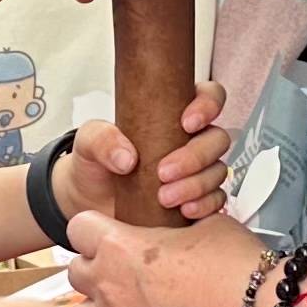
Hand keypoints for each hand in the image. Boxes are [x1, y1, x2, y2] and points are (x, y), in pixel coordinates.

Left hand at [56, 82, 233, 223]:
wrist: (91, 202)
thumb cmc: (96, 163)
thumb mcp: (88, 143)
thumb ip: (101, 139)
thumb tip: (127, 158)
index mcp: (173, 113)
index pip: (208, 95)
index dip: (207, 104)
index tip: (187, 122)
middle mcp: (190, 140)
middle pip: (217, 138)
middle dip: (196, 156)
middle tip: (164, 172)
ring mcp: (196, 171)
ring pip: (218, 171)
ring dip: (196, 184)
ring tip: (165, 198)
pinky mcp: (197, 198)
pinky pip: (217, 199)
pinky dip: (205, 205)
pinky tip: (185, 211)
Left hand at [61, 212, 270, 306]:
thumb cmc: (239, 266)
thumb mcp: (204, 224)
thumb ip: (171, 227)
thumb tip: (170, 229)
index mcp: (120, 246)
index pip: (78, 227)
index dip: (94, 227)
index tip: (107, 232)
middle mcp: (111, 286)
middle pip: (75, 268)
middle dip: (94, 265)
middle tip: (120, 266)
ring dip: (96, 303)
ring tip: (124, 300)